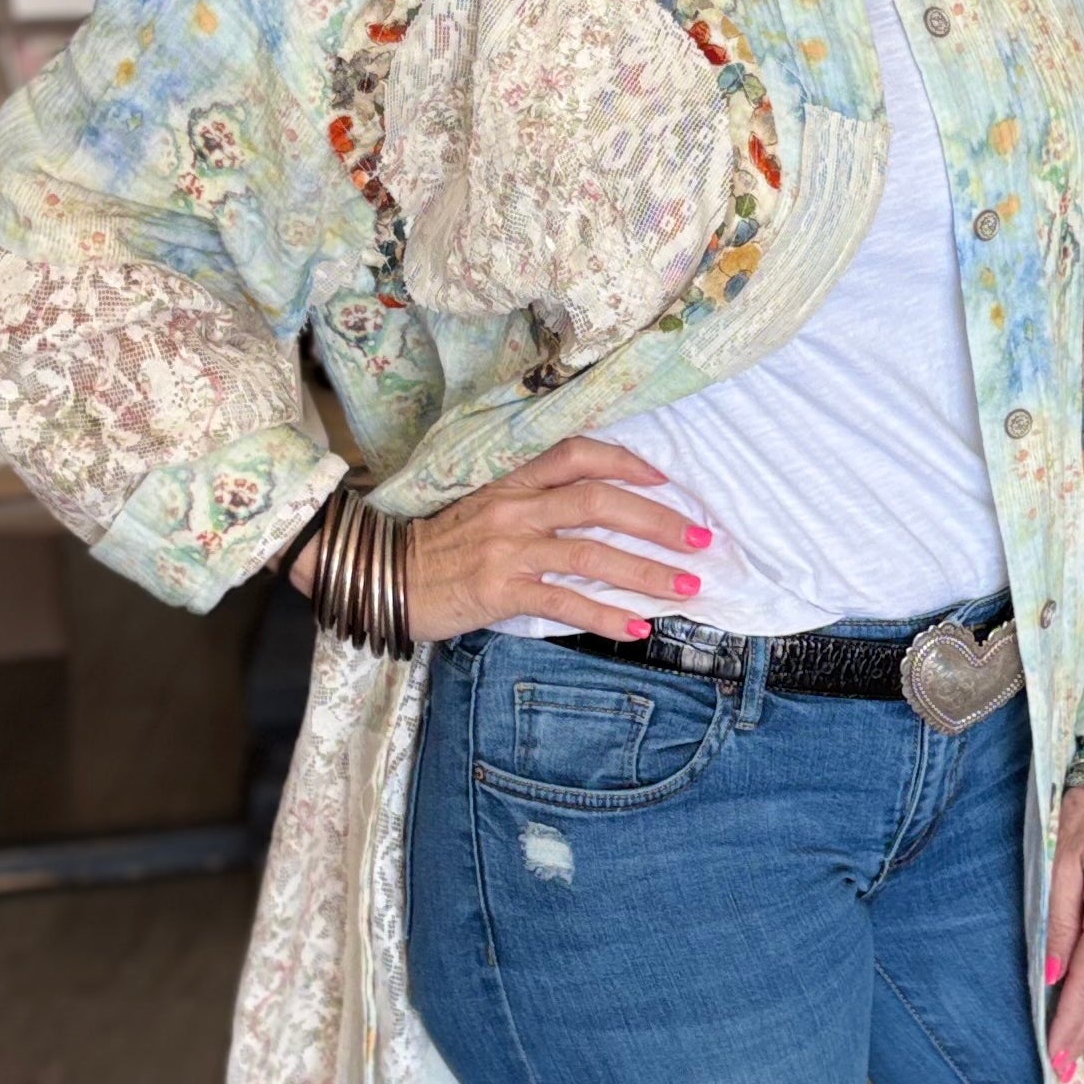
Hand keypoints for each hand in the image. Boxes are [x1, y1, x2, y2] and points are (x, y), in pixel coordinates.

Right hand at [287, 434, 710, 645]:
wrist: (383, 579)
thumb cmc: (442, 549)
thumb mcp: (486, 510)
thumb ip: (535, 505)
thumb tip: (597, 516)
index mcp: (513, 481)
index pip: (579, 454)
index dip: (628, 462)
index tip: (667, 479)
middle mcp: (515, 507)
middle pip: (600, 501)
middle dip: (658, 520)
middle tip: (701, 539)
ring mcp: (508, 548)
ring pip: (591, 553)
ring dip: (646, 570)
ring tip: (688, 586)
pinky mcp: (500, 589)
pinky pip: (564, 601)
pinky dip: (606, 616)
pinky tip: (638, 629)